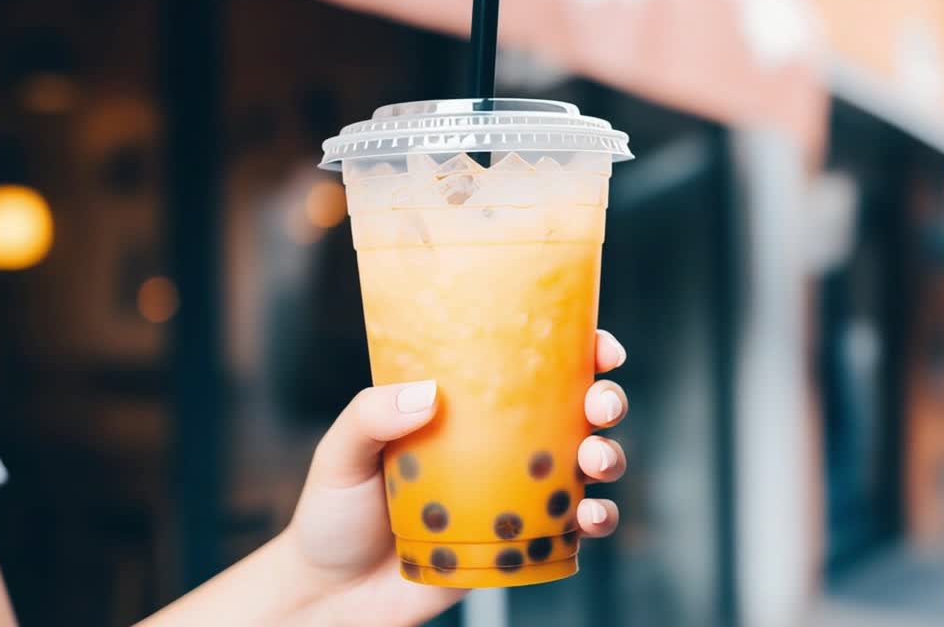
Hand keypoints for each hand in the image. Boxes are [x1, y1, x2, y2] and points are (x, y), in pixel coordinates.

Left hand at [287, 330, 629, 625]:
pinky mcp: (521, 543)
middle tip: (600, 405)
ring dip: (609, 456)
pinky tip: (589, 517)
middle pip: (575, 409)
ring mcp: (516, 493)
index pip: (529, 365)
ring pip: (588, 464)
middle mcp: (500, 445)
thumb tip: (429, 393)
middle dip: (606, 399)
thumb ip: (369, 417)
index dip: (577, 349)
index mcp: (466, 407)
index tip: (598, 345)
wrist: (334, 597)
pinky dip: (597, 519)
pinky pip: (575, 527)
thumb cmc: (333, 516)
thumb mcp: (340, 456)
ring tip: (594, 462)